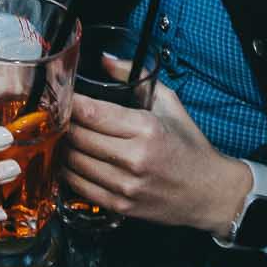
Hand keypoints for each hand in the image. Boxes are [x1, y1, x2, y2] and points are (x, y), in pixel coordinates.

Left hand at [62, 81, 247, 233]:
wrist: (208, 192)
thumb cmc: (189, 146)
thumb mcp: (169, 103)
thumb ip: (135, 77)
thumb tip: (105, 60)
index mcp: (146, 128)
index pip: (91, 112)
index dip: (69, 102)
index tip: (61, 95)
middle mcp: (134, 157)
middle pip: (77, 136)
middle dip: (62, 123)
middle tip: (57, 114)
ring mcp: (125, 185)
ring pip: (74, 162)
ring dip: (63, 147)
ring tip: (62, 136)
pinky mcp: (120, 206)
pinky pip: (80, 187)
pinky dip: (68, 172)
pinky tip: (70, 161)